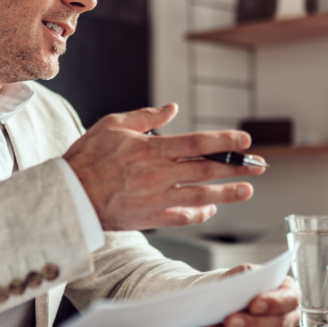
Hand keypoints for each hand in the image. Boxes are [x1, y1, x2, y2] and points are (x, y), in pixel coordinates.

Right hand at [63, 103, 264, 230]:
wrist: (69, 195)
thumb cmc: (87, 157)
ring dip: (227, 193)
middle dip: (236, 167)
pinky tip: (210, 208)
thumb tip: (172, 108)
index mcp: (151, 149)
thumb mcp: (114, 125)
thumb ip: (146, 117)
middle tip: (259, 166)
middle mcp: (158, 175)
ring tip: (247, 190)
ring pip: (200, 195)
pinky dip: (199, 213)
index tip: (244, 140)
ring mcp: (156, 198)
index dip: (224, 141)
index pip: (197, 142)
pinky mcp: (150, 218)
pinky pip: (182, 217)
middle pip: (207, 170)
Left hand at [198, 265, 299, 326]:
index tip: (253, 305)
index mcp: (289, 292)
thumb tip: (242, 280)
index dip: (272, 303)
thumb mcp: (245, 273)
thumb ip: (247, 273)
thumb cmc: (245, 285)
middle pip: (277, 324)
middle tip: (228, 321)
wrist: (235, 301)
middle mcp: (289, 315)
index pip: (289, 299)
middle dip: (250, 323)